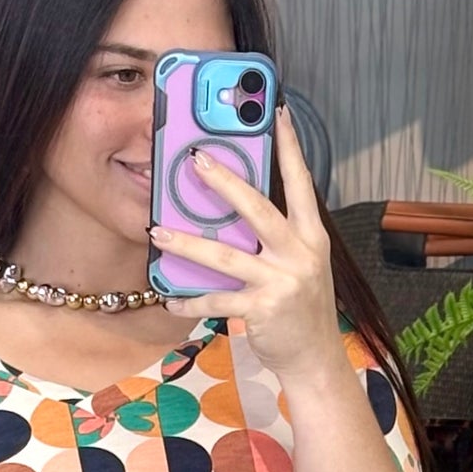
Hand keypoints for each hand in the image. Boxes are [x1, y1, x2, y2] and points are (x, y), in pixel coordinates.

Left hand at [149, 103, 344, 378]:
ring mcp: (282, 281)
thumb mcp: (301, 266)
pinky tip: (170, 299)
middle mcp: (300, 253)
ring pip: (225, 256)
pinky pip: (216, 301)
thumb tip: (234, 216)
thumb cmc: (302, 310)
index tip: (278, 112)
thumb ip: (277, 240)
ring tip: (157, 231)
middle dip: (224, 182)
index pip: (300, 182)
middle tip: (195, 160)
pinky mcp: (263, 309)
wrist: (315, 359)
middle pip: (257, 208)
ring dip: (187, 243)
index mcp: (311, 237)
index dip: (290, 147)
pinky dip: (190, 301)